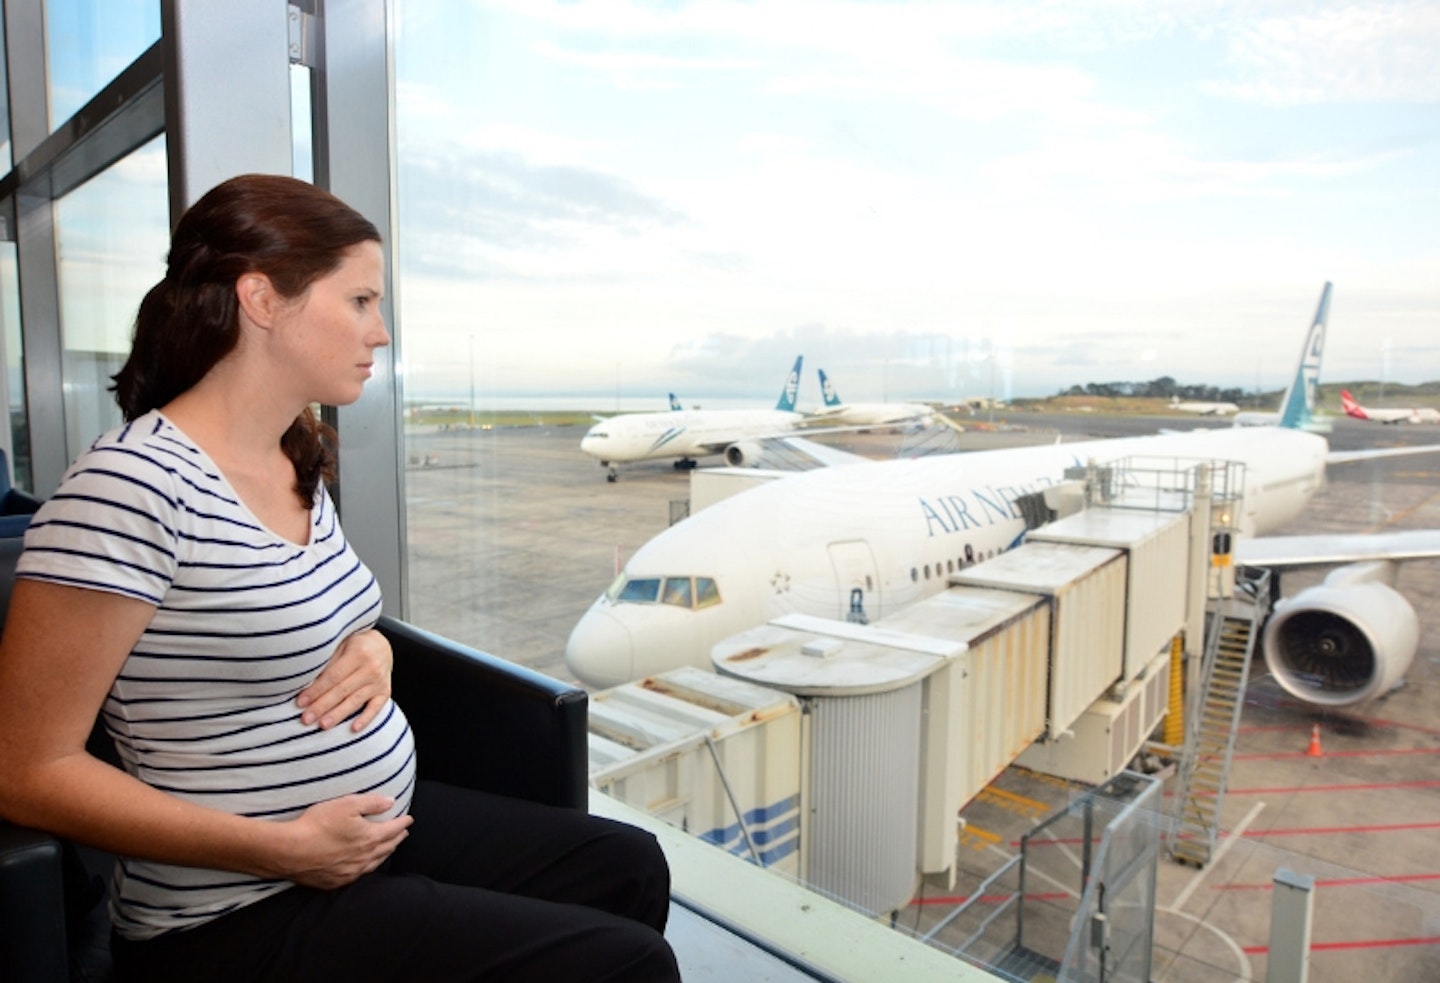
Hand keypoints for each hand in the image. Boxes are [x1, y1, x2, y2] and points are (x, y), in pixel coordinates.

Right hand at [278, 794, 412, 888]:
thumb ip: (371, 803)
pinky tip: (365, 866)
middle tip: (403, 833)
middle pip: (387, 847)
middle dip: (397, 839)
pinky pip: (358, 875)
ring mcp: (350, 872)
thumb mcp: (346, 805)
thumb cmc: (317, 825)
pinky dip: (367, 867)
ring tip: (389, 848)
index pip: (393, 829)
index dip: (402, 823)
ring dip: (385, 854)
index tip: (409, 819)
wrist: (290, 851)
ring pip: (375, 863)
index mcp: (369, 838)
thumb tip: (391, 802)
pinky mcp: (336, 881)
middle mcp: (364, 858)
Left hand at [297, 629, 392, 730]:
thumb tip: (307, 683)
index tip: (300, 702)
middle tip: (306, 719)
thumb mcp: (341, 644)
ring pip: (355, 701)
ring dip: (338, 715)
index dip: (316, 690)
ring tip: (323, 725)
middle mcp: (371, 668)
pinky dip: (366, 719)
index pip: (333, 676)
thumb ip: (328, 662)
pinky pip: (376, 708)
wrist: (381, 645)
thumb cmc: (355, 645)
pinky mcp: (385, 692)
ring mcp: (379, 682)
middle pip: (342, 691)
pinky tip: (353, 729)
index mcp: (358, 653)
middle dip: (322, 706)